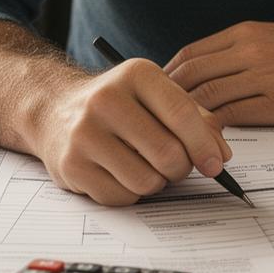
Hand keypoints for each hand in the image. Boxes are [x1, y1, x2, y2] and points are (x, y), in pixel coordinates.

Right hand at [27, 58, 231, 206]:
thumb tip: (219, 156)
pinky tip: (120, 173)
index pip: (182, 114)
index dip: (204, 145)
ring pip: (146, 181)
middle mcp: (106, 100)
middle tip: (176, 165)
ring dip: (155, 182)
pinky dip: (129, 193)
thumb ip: (195, 119)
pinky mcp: (71, 166)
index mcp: (135, 74)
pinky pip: (121, 197)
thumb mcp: (154, 95)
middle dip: (181, 168)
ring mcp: (84, 134)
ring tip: (145, 165)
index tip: (216, 164)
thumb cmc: (117, 104)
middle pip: (168, 154)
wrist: (54, 108)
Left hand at [164, 21, 273, 125]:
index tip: (157, 96)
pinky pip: (232, 117)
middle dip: (167, 100)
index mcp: (247, 33)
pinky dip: (213, 129)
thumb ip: (243, 51)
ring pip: (206, 98)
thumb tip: (211, 71)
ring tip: (176, 136)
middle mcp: (250, 50)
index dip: (167, 77)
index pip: (190, 54)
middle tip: (157, 121)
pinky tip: (207, 140)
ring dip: (186, 119)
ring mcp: (263, 76)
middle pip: (190, 76)